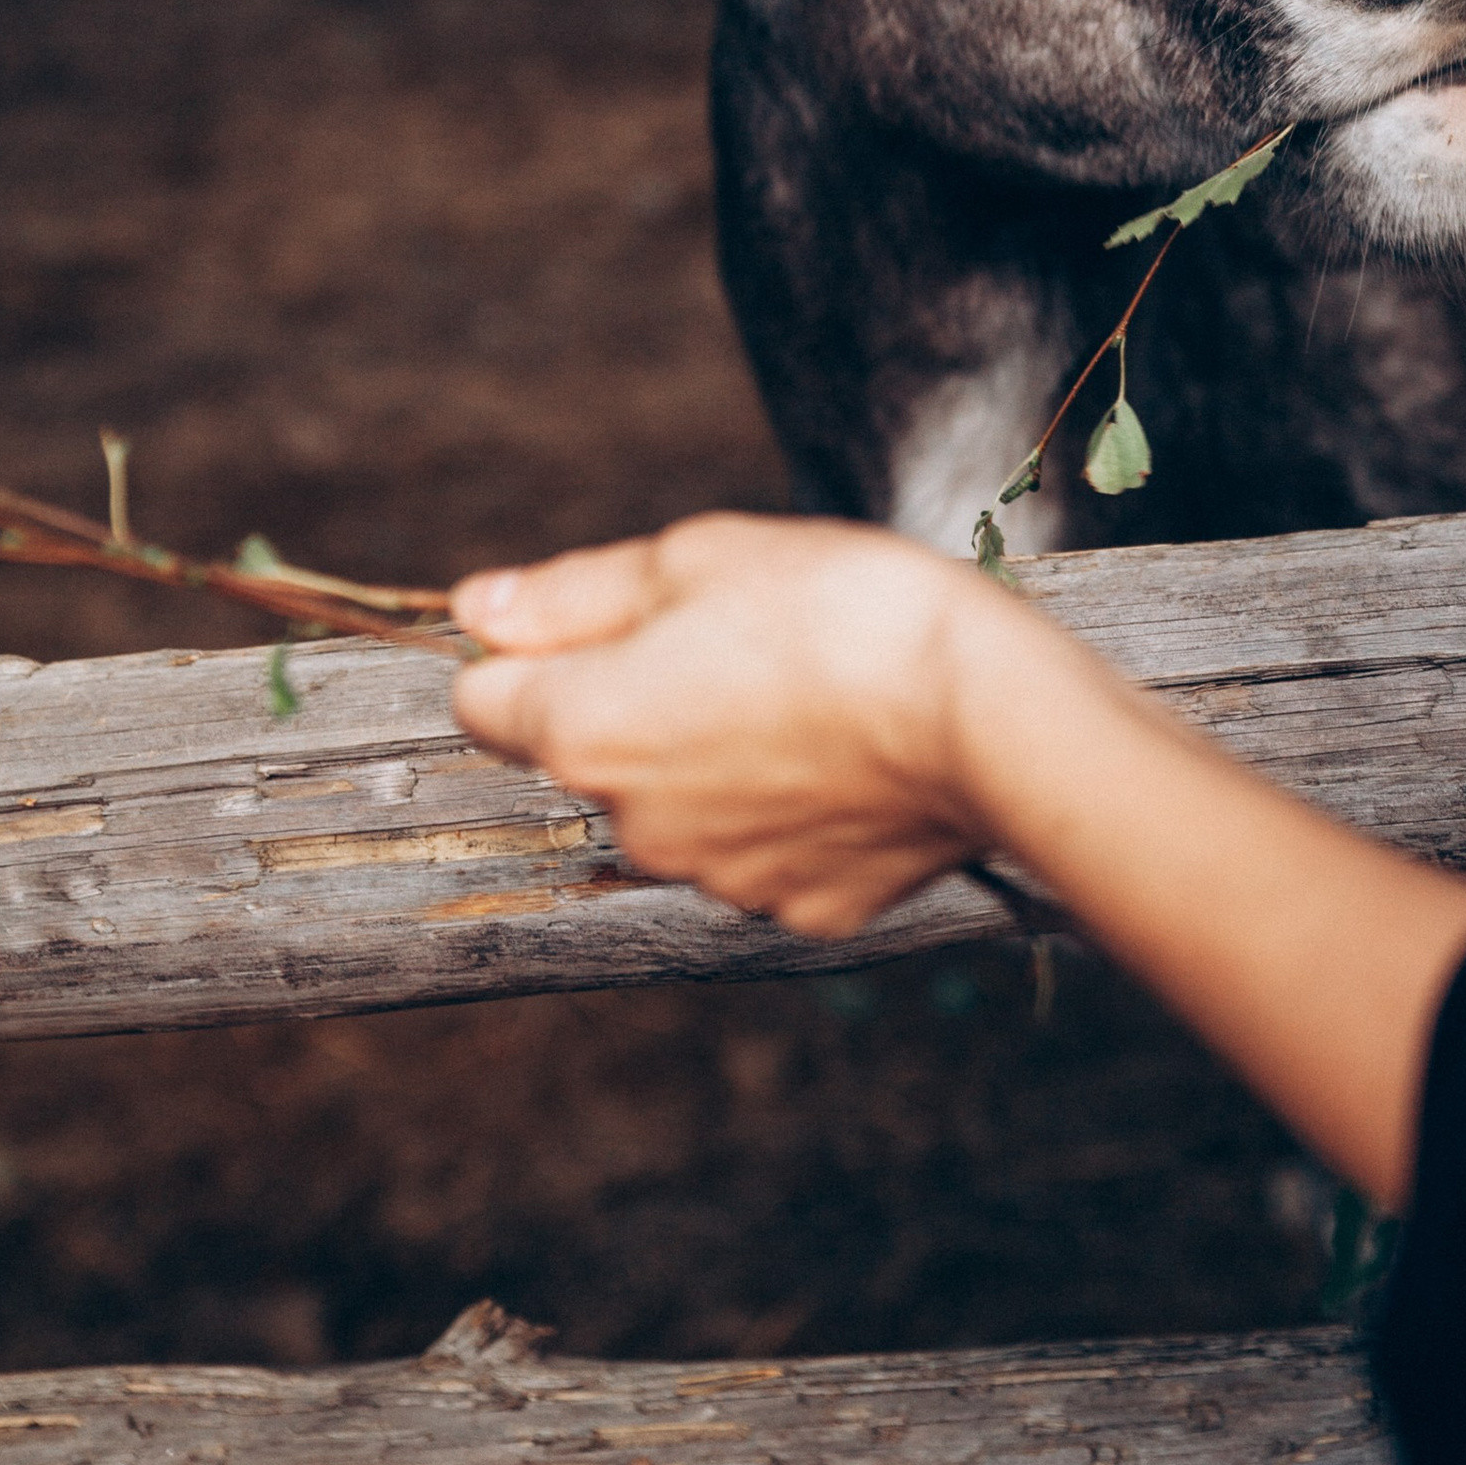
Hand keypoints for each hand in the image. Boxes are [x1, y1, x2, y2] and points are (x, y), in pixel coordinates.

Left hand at [451, 514, 1027, 935]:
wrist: (987, 713)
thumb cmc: (844, 611)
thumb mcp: (699, 557)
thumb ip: (575, 592)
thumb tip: (478, 609)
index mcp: (585, 729)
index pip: (483, 700)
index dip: (537, 652)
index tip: (613, 621)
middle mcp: (632, 823)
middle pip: (594, 754)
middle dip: (642, 703)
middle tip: (742, 641)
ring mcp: (717, 878)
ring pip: (683, 806)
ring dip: (719, 758)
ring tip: (814, 696)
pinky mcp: (800, 907)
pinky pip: (769, 850)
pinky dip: (795, 810)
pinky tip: (853, 760)